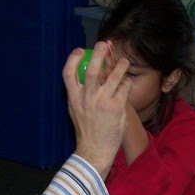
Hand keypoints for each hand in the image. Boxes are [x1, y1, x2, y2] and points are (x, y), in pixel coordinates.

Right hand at [63, 41, 129, 179]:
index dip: (73, 58)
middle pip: (92, 70)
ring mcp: (102, 102)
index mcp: (73, 98)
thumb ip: (79, 93)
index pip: (68, 73)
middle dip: (99, 54)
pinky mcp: (117, 108)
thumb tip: (84, 74)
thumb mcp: (75, 110)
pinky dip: (126, 83)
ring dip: (120, 65)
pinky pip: (125, 88)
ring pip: (114, 76)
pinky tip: (126, 84)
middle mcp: (87, 98)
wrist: (94, 150)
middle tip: (104, 44)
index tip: (80, 50)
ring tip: (124, 61)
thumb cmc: (86, 130)